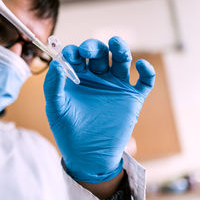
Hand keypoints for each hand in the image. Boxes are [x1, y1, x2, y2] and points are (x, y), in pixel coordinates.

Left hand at [44, 36, 154, 182]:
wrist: (87, 155)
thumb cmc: (67, 132)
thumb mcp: (56, 109)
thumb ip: (53, 86)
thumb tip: (55, 63)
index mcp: (77, 78)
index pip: (76, 56)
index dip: (74, 51)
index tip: (70, 54)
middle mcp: (96, 78)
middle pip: (99, 53)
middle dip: (94, 47)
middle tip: (88, 52)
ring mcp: (115, 87)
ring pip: (121, 60)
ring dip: (120, 49)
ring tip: (116, 44)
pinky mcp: (132, 98)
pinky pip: (144, 81)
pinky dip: (147, 71)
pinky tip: (141, 65)